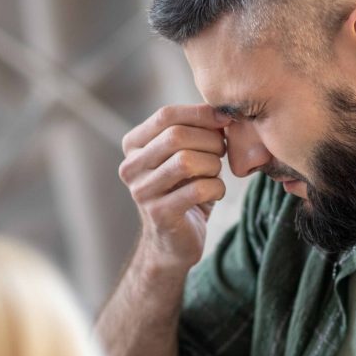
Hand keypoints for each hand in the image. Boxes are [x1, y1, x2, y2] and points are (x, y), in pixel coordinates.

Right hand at [118, 104, 230, 268]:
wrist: (173, 243)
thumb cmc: (185, 191)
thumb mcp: (186, 155)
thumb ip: (195, 131)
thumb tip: (222, 112)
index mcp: (134, 146)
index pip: (166, 115)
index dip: (201, 114)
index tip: (225, 120)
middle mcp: (131, 167)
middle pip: (176, 136)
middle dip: (210, 141)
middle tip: (221, 153)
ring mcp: (141, 192)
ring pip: (186, 161)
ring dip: (213, 166)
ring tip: (215, 174)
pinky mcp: (159, 214)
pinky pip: (198, 190)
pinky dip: (217, 188)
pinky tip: (215, 193)